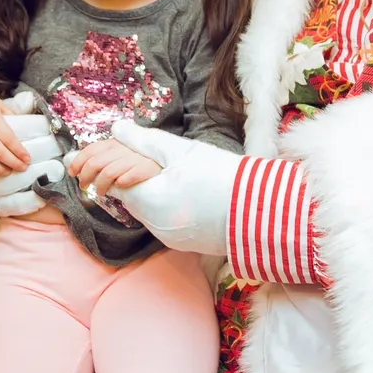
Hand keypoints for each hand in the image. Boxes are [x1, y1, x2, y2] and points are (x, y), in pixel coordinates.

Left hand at [67, 139, 161, 197]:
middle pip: (96, 162)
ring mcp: (137, 158)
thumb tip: (70, 160)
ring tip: (102, 193)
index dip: (78, 161)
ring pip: (108, 172)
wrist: (166, 171)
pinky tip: (121, 186)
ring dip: (101, 186)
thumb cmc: (137, 166)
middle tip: (84, 187)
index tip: (72, 173)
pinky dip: (121, 183)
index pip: (91, 149)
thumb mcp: (116, 160)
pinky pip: (128, 177)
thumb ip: (97, 160)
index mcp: (116, 142)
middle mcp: (125, 147)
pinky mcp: (148, 169)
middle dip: (85, 177)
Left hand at [108, 122, 239, 255]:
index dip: (111, 165)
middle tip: (142, 160)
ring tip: (170, 175)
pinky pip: (164, 221)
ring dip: (149, 192)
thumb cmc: (221, 175)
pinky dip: (165, 206)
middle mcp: (154, 226)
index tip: (112, 155)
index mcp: (148, 202)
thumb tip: (115, 128)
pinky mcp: (185, 244)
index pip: (113, 182)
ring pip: (147, 210)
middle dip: (130, 178)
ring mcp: (170, 238)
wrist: (260, 209)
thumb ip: (143, 140)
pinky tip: (182, 192)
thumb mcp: (179, 151)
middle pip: (129, 197)